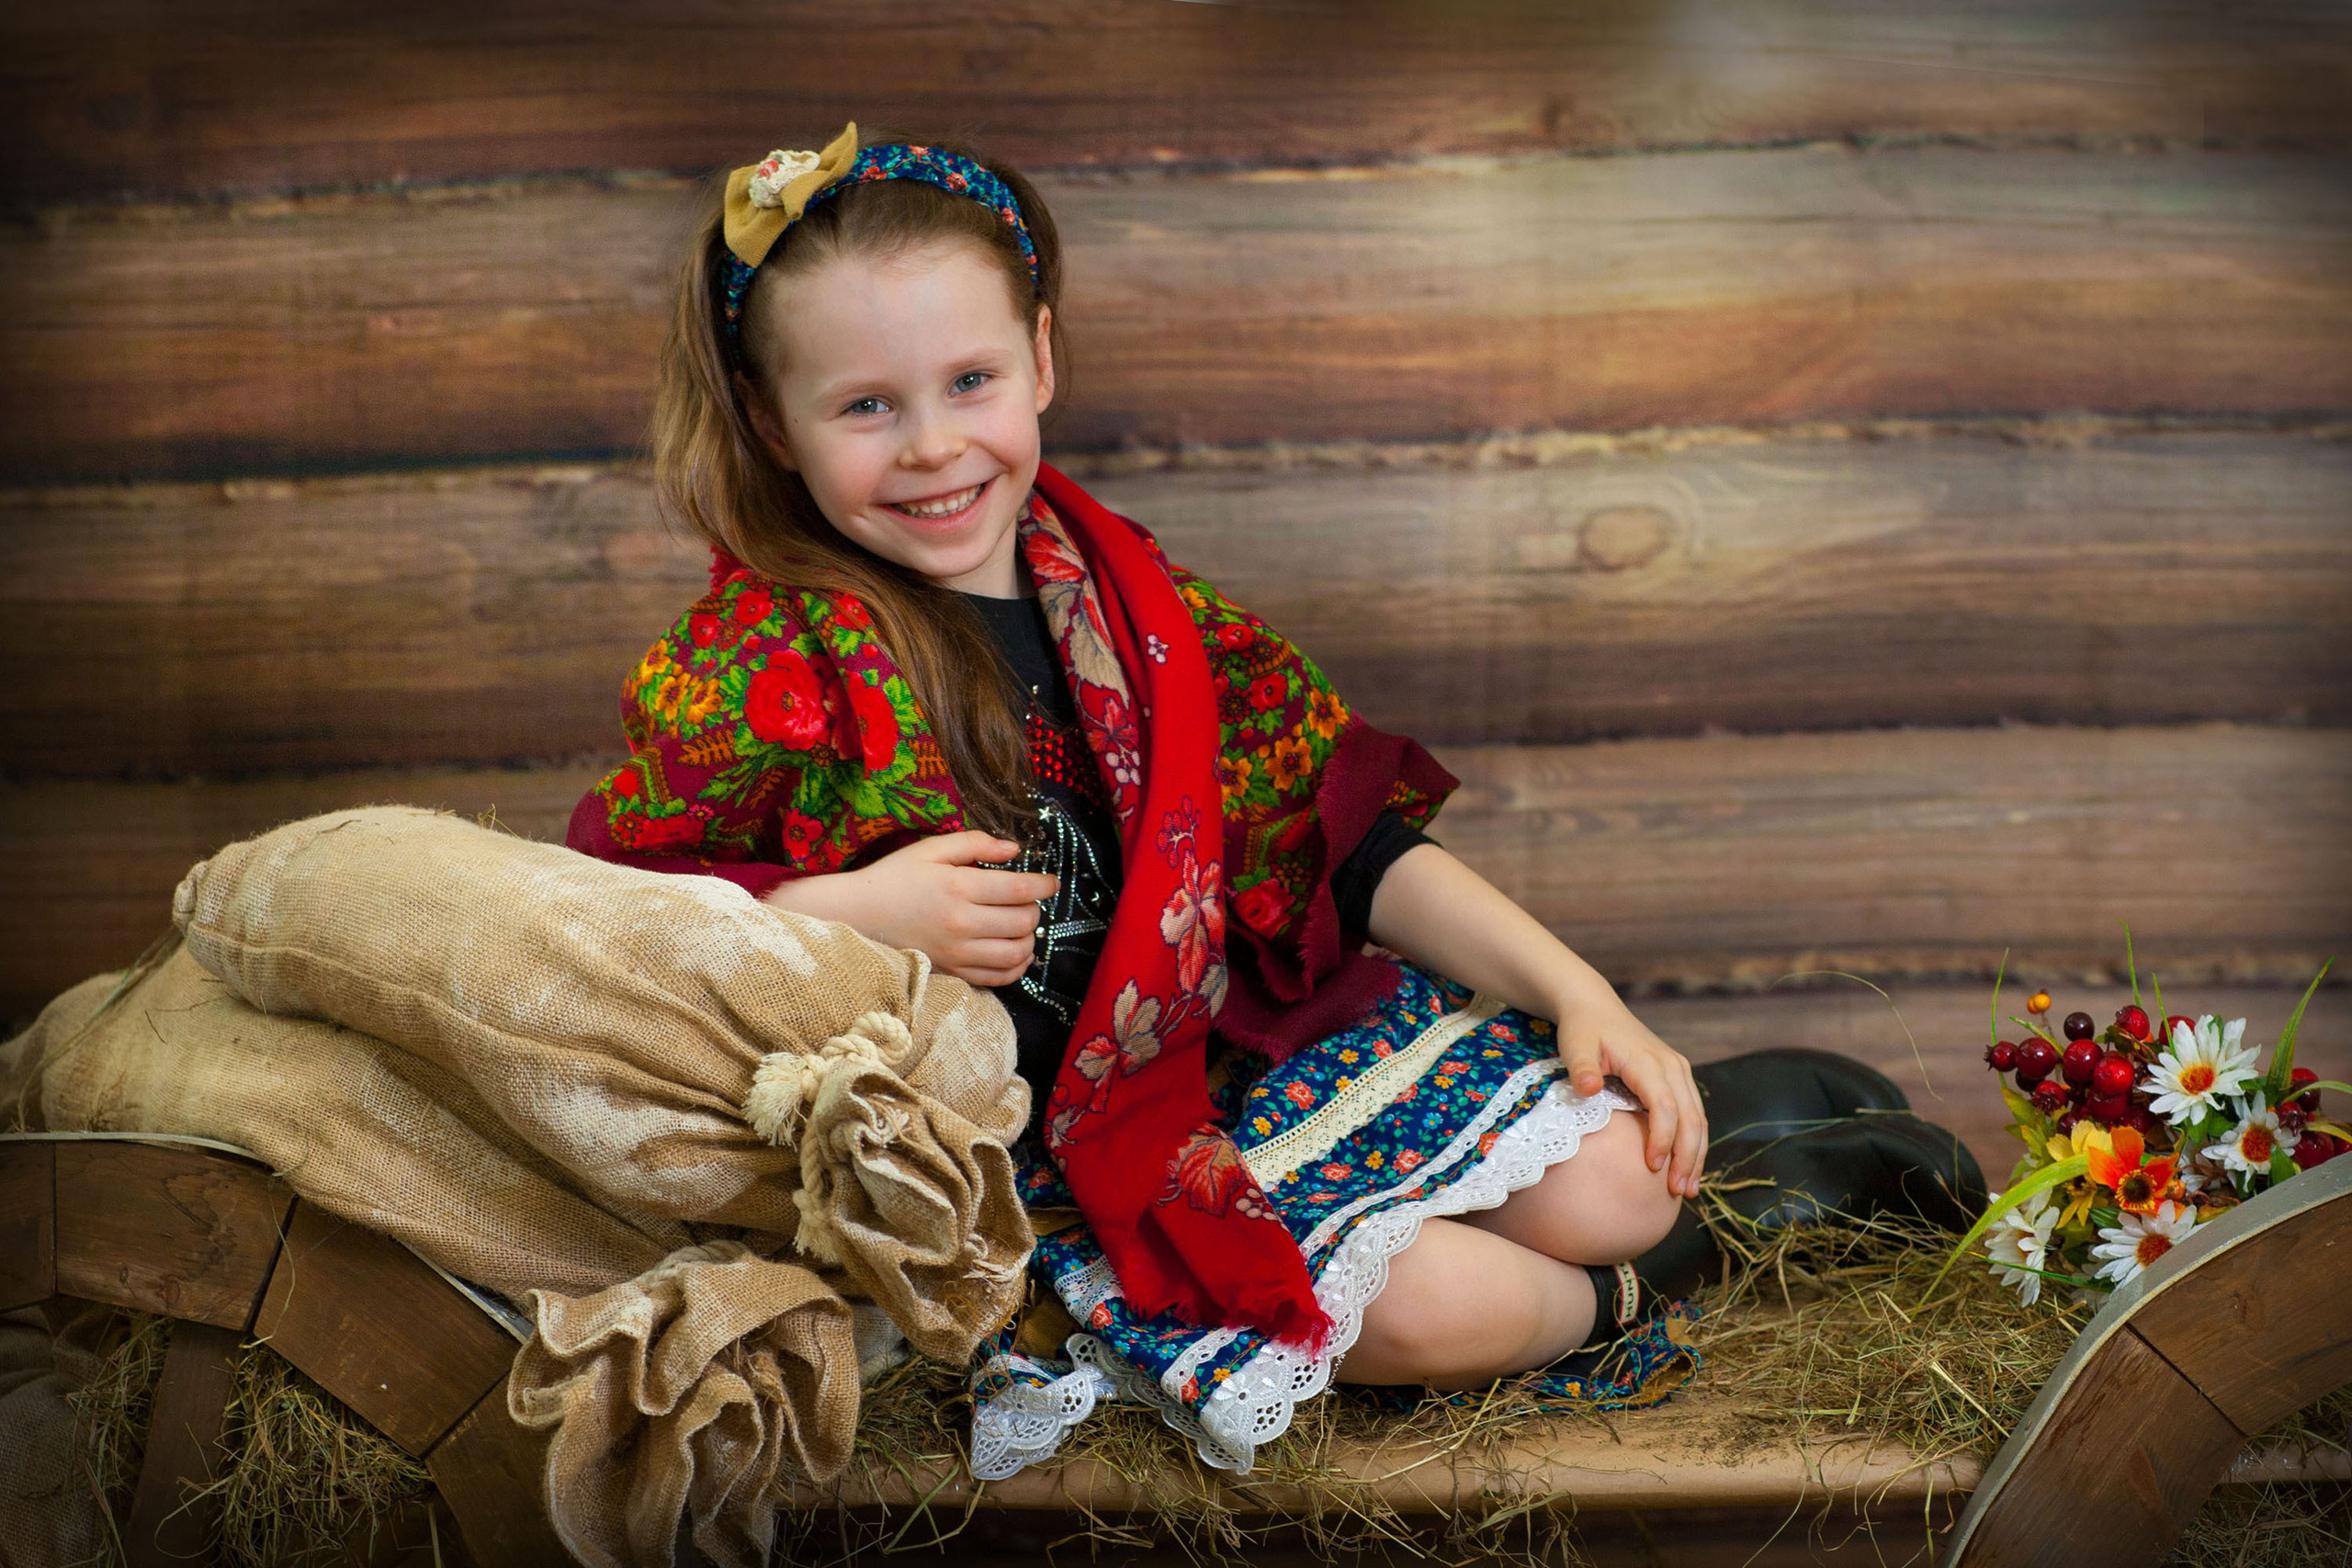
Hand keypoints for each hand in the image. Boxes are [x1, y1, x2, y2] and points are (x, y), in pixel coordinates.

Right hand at [763, 830, 1058, 987]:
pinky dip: (1017, 966)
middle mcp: (962, 923)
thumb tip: (1015, 850)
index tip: (1051, 882)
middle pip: (1023, 921)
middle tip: (1027, 900)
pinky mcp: (953, 972)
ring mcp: (958, 952)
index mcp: (958, 887)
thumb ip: (975, 844)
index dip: (1044, 885)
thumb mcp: (932, 849)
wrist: (859, 914)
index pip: (1019, 889)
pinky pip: (999, 978)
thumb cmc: (896, 876)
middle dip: (1035, 909)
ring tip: (1022, 926)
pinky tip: (1016, 951)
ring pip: (1017, 953)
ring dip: (1029, 938)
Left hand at [1554, 985, 1706, 1199]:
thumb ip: (1581, 1067)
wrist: (1594, 1006)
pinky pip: (1693, 1113)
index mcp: (1649, 1062)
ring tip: (1689, 1190)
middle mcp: (1672, 1067)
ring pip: (1698, 1118)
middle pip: (1691, 1117)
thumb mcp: (1575, 1044)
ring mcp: (1678, 1071)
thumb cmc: (1582, 1028)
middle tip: (1679, 1192)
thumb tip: (1588, 1089)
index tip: (1651, 1168)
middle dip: (1688, 1156)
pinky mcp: (1677, 1078)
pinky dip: (1693, 1142)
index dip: (1662, 1139)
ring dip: (1696, 1154)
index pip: (1665, 1106)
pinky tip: (1686, 1167)